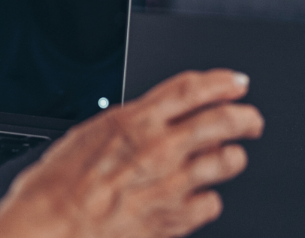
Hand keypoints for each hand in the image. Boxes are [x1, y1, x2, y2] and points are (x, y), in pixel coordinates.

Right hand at [0, 69, 264, 237]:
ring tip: (232, 156)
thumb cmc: (57, 186)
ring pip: (226, 161)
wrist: (54, 226)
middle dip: (244, 116)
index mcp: (133, 121)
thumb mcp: (86, 136)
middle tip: (250, 119)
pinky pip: (211, 203)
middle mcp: (159, 148)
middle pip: (222, 121)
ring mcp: (173, 183)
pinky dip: (209, 198)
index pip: (190, 89)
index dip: (220, 82)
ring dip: (234, 156)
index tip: (235, 83)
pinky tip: (201, 197)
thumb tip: (146, 123)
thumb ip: (124, 128)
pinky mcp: (177, 218)